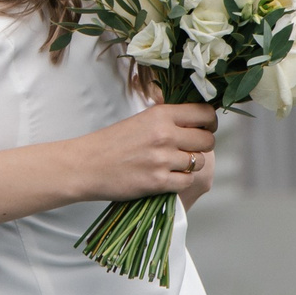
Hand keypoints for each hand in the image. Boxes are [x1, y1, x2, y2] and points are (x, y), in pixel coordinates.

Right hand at [66, 102, 216, 203]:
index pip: (204, 113)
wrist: (86, 165)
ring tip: (176, 164)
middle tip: (191, 149)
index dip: (210, 122)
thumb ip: (167, 119)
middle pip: (207, 139)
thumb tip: (195, 121)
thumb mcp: (141, 120)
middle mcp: (165, 134)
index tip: (205, 127)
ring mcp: (162, 159)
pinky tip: (169, 177)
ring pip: (199, 161)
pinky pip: (187, 180)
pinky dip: (182, 180)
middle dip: (203, 145)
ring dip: (192, 164)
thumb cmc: (111, 143)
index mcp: (161, 115)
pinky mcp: (158, 181)